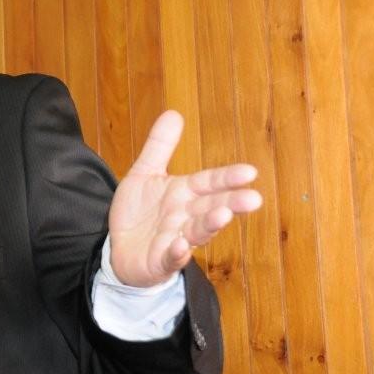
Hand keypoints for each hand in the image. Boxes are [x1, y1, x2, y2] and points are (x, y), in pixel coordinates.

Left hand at [107, 110, 262, 287]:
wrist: (119, 249)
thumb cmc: (140, 213)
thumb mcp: (145, 174)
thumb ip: (160, 146)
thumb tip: (174, 113)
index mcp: (184, 194)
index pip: (209, 183)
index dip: (227, 178)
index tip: (250, 172)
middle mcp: (185, 216)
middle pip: (211, 207)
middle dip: (231, 202)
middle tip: (254, 199)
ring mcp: (176, 239)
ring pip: (197, 232)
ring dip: (210, 225)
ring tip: (223, 216)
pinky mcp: (161, 260)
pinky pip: (170, 257)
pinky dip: (177, 253)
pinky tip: (181, 246)